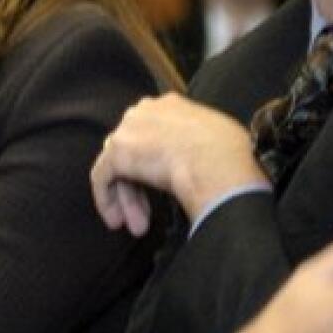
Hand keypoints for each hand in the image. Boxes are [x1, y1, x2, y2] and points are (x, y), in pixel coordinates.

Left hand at [90, 93, 264, 234]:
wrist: (218, 163)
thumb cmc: (230, 155)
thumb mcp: (217, 137)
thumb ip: (197, 143)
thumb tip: (199, 161)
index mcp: (170, 105)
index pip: (153, 134)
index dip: (156, 164)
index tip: (167, 185)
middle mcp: (145, 111)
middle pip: (133, 152)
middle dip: (139, 187)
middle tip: (147, 217)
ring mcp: (129, 129)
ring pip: (119, 167)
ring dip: (128, 199)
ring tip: (139, 227)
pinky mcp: (117, 152)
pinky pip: (102, 177)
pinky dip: (107, 200)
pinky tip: (117, 220)